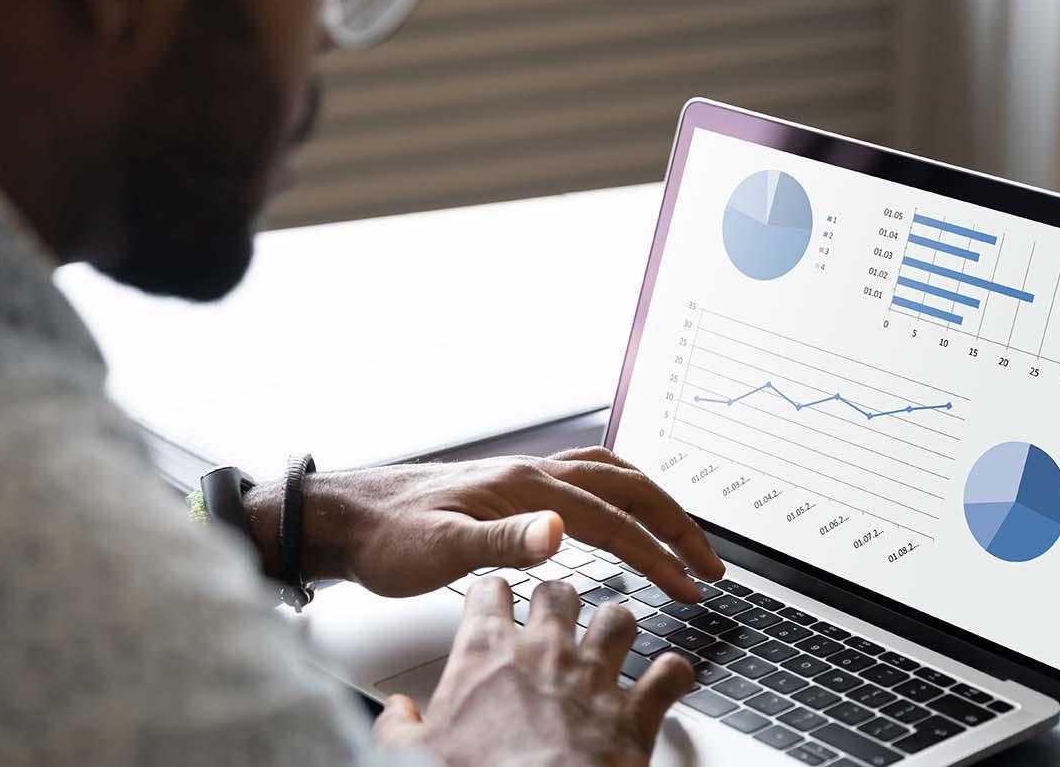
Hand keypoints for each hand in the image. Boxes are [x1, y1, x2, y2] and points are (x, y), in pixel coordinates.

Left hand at [246, 446, 724, 602]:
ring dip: (656, 504)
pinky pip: (587, 476)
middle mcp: (533, 472)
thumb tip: (560, 533)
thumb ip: (503, 542)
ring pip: (612, 476)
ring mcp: (525, 475)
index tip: (691, 587)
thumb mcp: (441, 550)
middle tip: (710, 566)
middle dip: (676, 526)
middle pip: (627, 488)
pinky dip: (621, 492)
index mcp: (525, 487)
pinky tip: (622, 511)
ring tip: (685, 538)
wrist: (349, 516)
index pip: (613, 520)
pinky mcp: (513, 485)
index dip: (658, 555)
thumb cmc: (388, 538)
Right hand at [375, 578, 693, 766]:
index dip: (493, 592)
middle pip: (559, 590)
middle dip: (559, 599)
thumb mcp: (413, 755)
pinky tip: (669, 678)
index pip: (489, 590)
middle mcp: (545, 651)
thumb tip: (394, 714)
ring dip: (618, 627)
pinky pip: (670, 673)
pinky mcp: (636, 711)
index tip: (494, 599)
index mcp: (486, 652)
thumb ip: (397, 726)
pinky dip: (673, 675)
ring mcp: (595, 677)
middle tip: (556, 614)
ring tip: (612, 637)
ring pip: (619, 617)